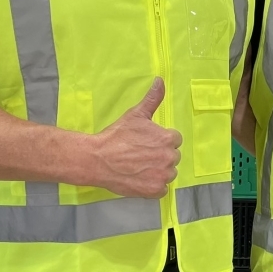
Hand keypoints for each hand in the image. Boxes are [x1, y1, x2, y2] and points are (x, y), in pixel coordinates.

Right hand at [92, 78, 181, 197]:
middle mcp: (170, 158)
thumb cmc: (117, 136)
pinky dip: (153, 186)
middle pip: (172, 157)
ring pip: (168, 173)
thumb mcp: (136, 114)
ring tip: (139, 167)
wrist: (98, 159)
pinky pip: (162, 189)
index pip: (174, 140)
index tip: (146, 143)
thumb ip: (153, 98)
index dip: (160, 141)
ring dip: (158, 171)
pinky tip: (140, 178)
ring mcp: (163, 176)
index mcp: (168, 139)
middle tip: (140, 155)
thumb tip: (160, 80)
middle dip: (160, 156)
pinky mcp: (155, 190)